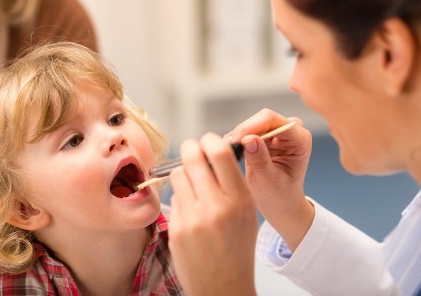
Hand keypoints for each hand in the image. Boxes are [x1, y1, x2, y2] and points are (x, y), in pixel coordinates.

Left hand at [168, 133, 257, 295]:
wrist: (223, 286)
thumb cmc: (236, 246)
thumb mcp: (246, 211)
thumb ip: (232, 181)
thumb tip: (213, 150)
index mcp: (239, 199)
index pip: (219, 152)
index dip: (209, 140)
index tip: (207, 141)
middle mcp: (216, 206)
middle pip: (193, 156)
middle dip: (191, 148)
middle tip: (192, 150)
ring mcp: (193, 218)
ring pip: (178, 173)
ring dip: (183, 171)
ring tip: (191, 180)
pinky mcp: (176, 228)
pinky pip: (173, 197)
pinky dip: (180, 195)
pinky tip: (189, 206)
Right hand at [227, 109, 313, 249]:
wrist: (281, 205)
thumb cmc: (281, 196)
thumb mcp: (270, 182)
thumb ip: (260, 160)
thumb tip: (248, 139)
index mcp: (300, 140)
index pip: (275, 121)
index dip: (253, 126)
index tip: (237, 140)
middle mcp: (291, 132)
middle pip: (263, 118)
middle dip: (245, 130)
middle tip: (229, 145)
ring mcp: (278, 132)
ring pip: (253, 122)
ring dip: (239, 134)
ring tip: (229, 150)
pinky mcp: (265, 136)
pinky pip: (248, 130)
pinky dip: (238, 138)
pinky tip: (232, 149)